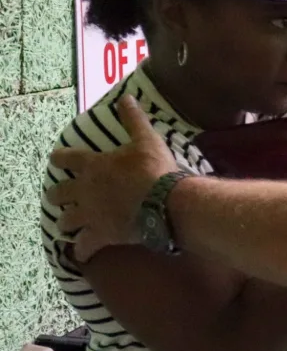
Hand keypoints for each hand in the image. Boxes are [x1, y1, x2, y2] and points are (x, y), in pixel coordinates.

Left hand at [45, 95, 179, 261]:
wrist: (166, 203)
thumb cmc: (155, 170)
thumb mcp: (147, 139)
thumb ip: (134, 119)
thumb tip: (127, 97)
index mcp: (93, 166)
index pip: (66, 158)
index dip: (59, 158)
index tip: (57, 160)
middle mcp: (84, 190)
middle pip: (58, 194)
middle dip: (58, 196)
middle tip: (63, 197)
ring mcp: (90, 215)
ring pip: (66, 222)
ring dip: (67, 223)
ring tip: (70, 225)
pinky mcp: (101, 235)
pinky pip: (84, 248)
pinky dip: (82, 251)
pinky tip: (83, 253)